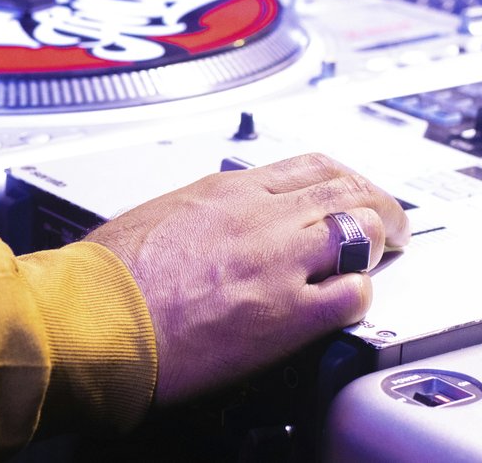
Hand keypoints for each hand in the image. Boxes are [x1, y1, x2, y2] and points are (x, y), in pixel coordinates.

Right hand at [85, 152, 409, 404]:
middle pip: (347, 191)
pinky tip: (346, 301)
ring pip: (360, 231)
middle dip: (377, 205)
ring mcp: (275, 262)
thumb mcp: (156, 215)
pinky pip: (351, 295)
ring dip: (375, 244)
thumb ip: (201, 213)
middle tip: (388, 224)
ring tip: (379, 259)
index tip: (352, 191)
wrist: (94, 315)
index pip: (309, 167)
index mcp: (225, 190)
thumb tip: (212, 224)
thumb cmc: (107, 273)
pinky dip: (358, 294)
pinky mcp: (283, 314)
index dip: (345, 179)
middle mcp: (259, 217)